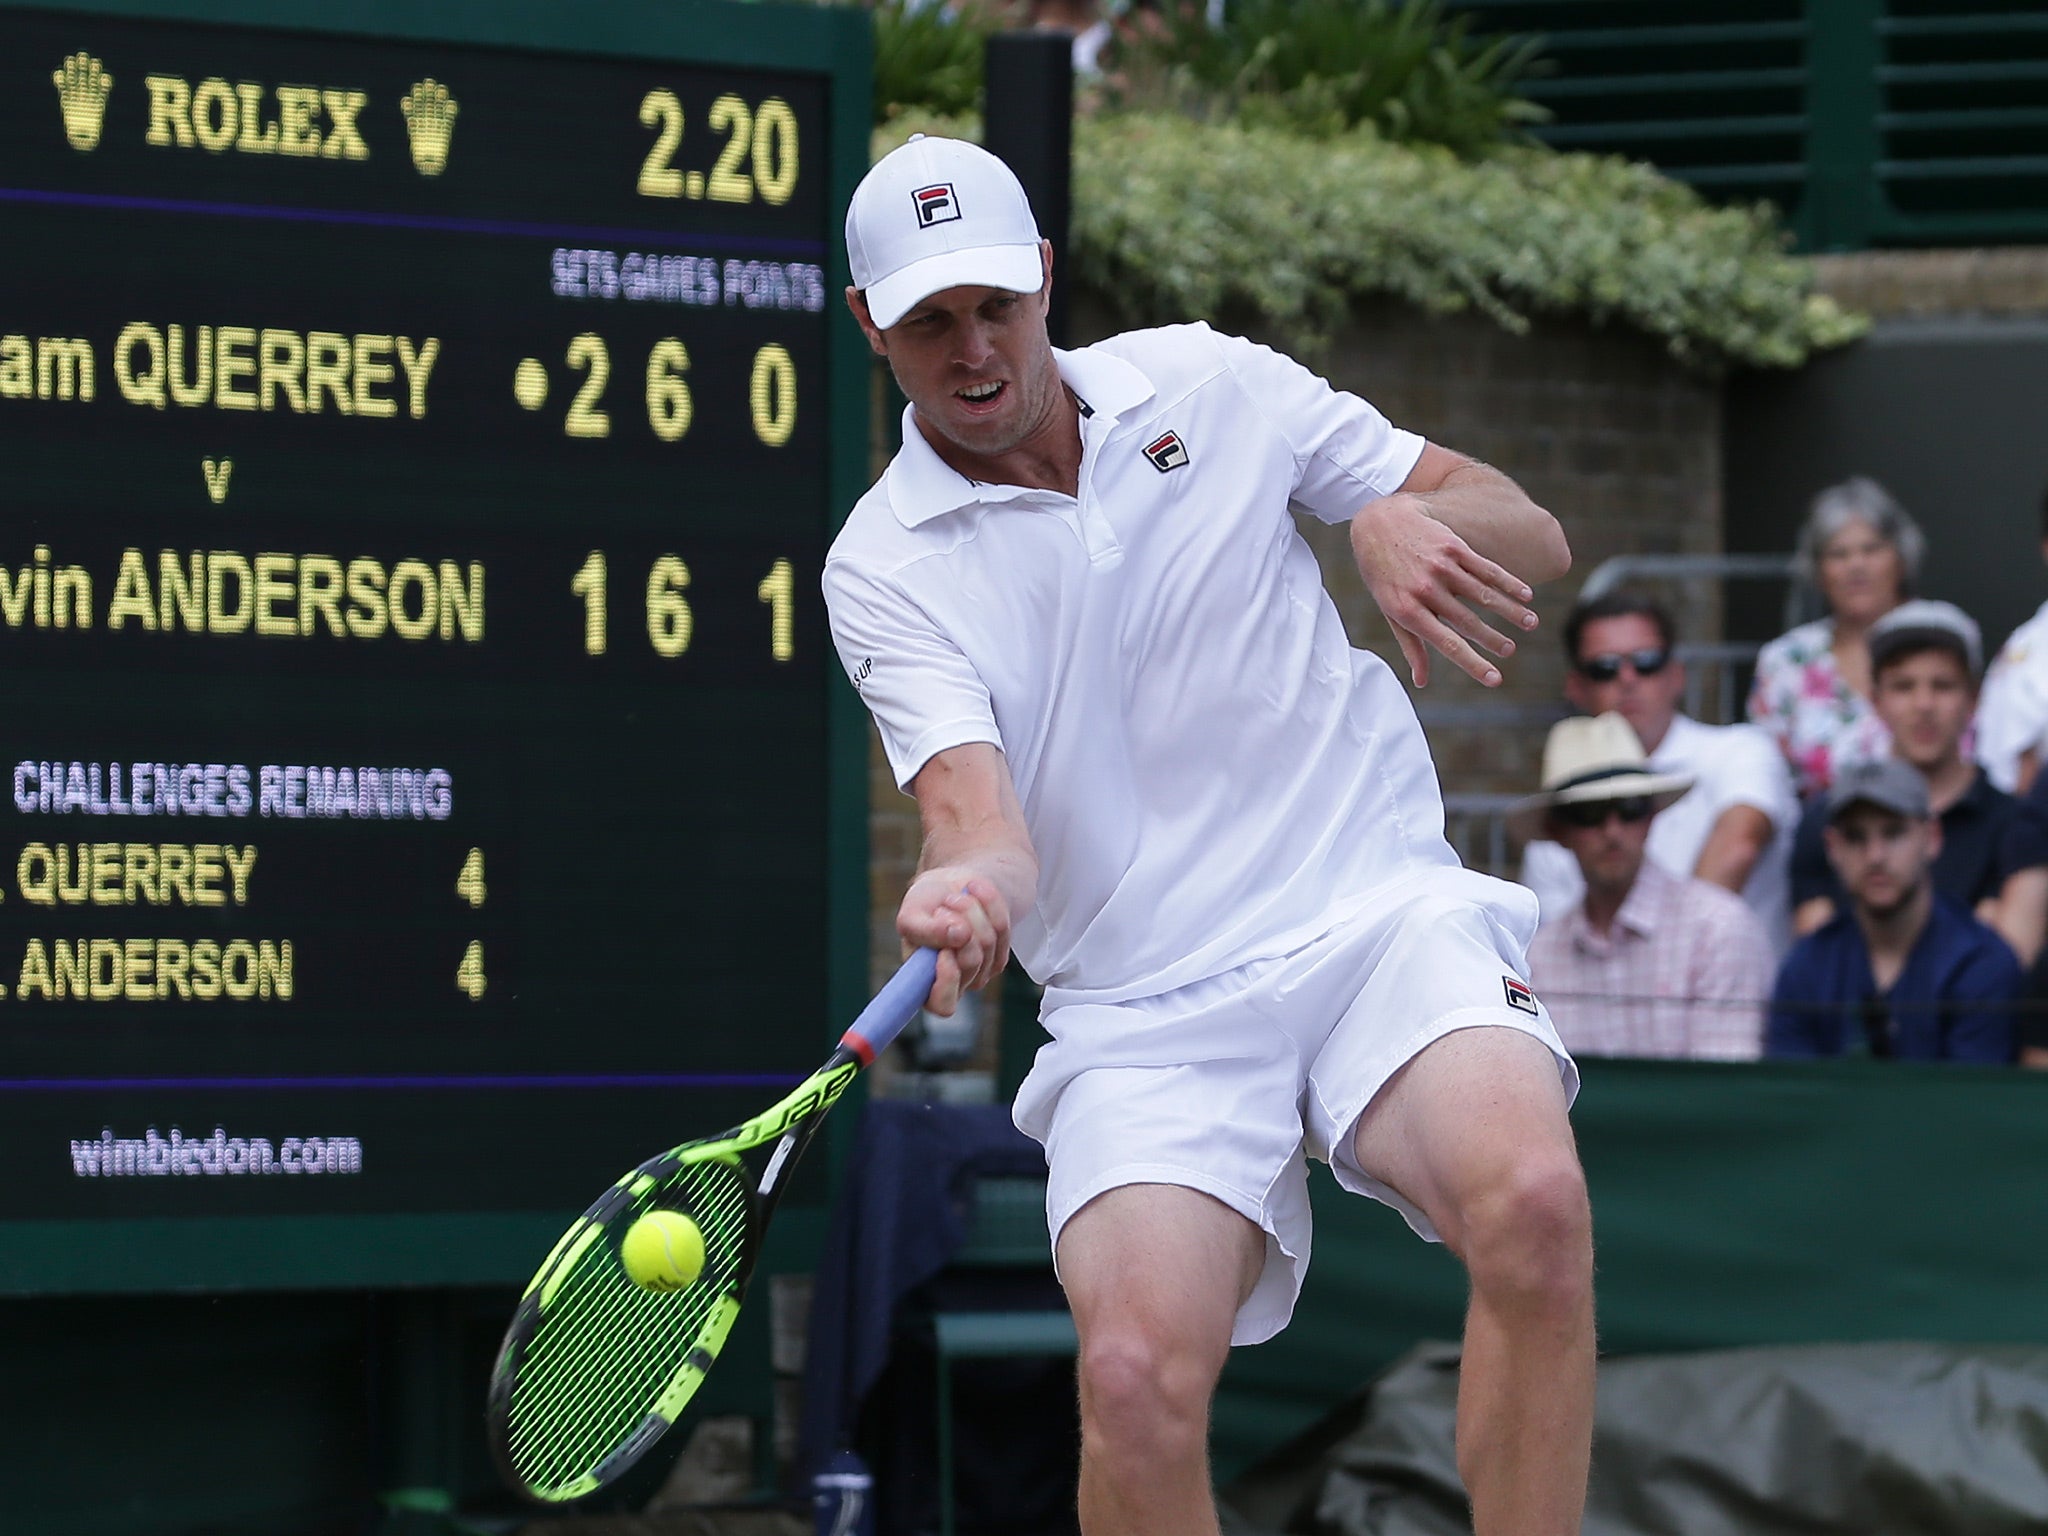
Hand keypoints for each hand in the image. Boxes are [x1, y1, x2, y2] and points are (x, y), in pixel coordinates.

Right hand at [896, 869, 1011, 1015]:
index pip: (940, 1004)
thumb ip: (925, 929)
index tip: (945, 952)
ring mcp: (979, 972)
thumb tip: (956, 935)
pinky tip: (975, 896)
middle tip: (945, 904)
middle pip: (970, 961)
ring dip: (972, 909)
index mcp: (922, 981)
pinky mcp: (999, 956)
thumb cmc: (926, 906)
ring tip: (956, 898)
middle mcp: (952, 983)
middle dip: (960, 921)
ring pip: (988, 941)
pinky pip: (1002, 928)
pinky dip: (989, 903)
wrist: (952, 888)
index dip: (947, 980)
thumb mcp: (912, 913)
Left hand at [1350, 494, 1538, 687]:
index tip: (1495, 679)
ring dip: (1510, 611)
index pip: (1447, 643)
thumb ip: (1410, 645)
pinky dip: (1509, 582)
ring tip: (1531, 624)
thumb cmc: (1383, 574)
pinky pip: (1486, 568)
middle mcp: (1426, 590)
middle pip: (1468, 621)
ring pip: (1484, 594)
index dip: (1473, 663)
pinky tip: (1526, 595)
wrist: (1379, 523)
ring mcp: (1441, 567)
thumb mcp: (1389, 610)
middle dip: (1493, 639)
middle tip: (1511, 651)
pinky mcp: (1453, 546)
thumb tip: (1421, 680)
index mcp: (1408, 611)